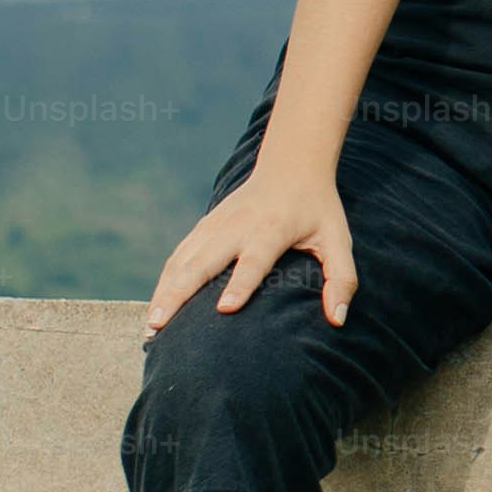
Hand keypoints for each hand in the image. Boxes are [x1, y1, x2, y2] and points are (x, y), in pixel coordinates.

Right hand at [144, 165, 356, 331]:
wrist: (291, 166)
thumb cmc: (317, 209)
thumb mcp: (338, 239)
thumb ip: (341, 279)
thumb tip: (337, 321)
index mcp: (272, 229)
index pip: (254, 260)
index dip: (240, 284)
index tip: (224, 309)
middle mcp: (238, 226)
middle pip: (203, 261)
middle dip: (179, 293)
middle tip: (160, 325)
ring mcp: (217, 224)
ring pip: (183, 259)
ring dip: (164, 290)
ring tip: (150, 324)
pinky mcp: (206, 225)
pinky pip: (180, 254)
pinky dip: (165, 279)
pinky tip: (157, 303)